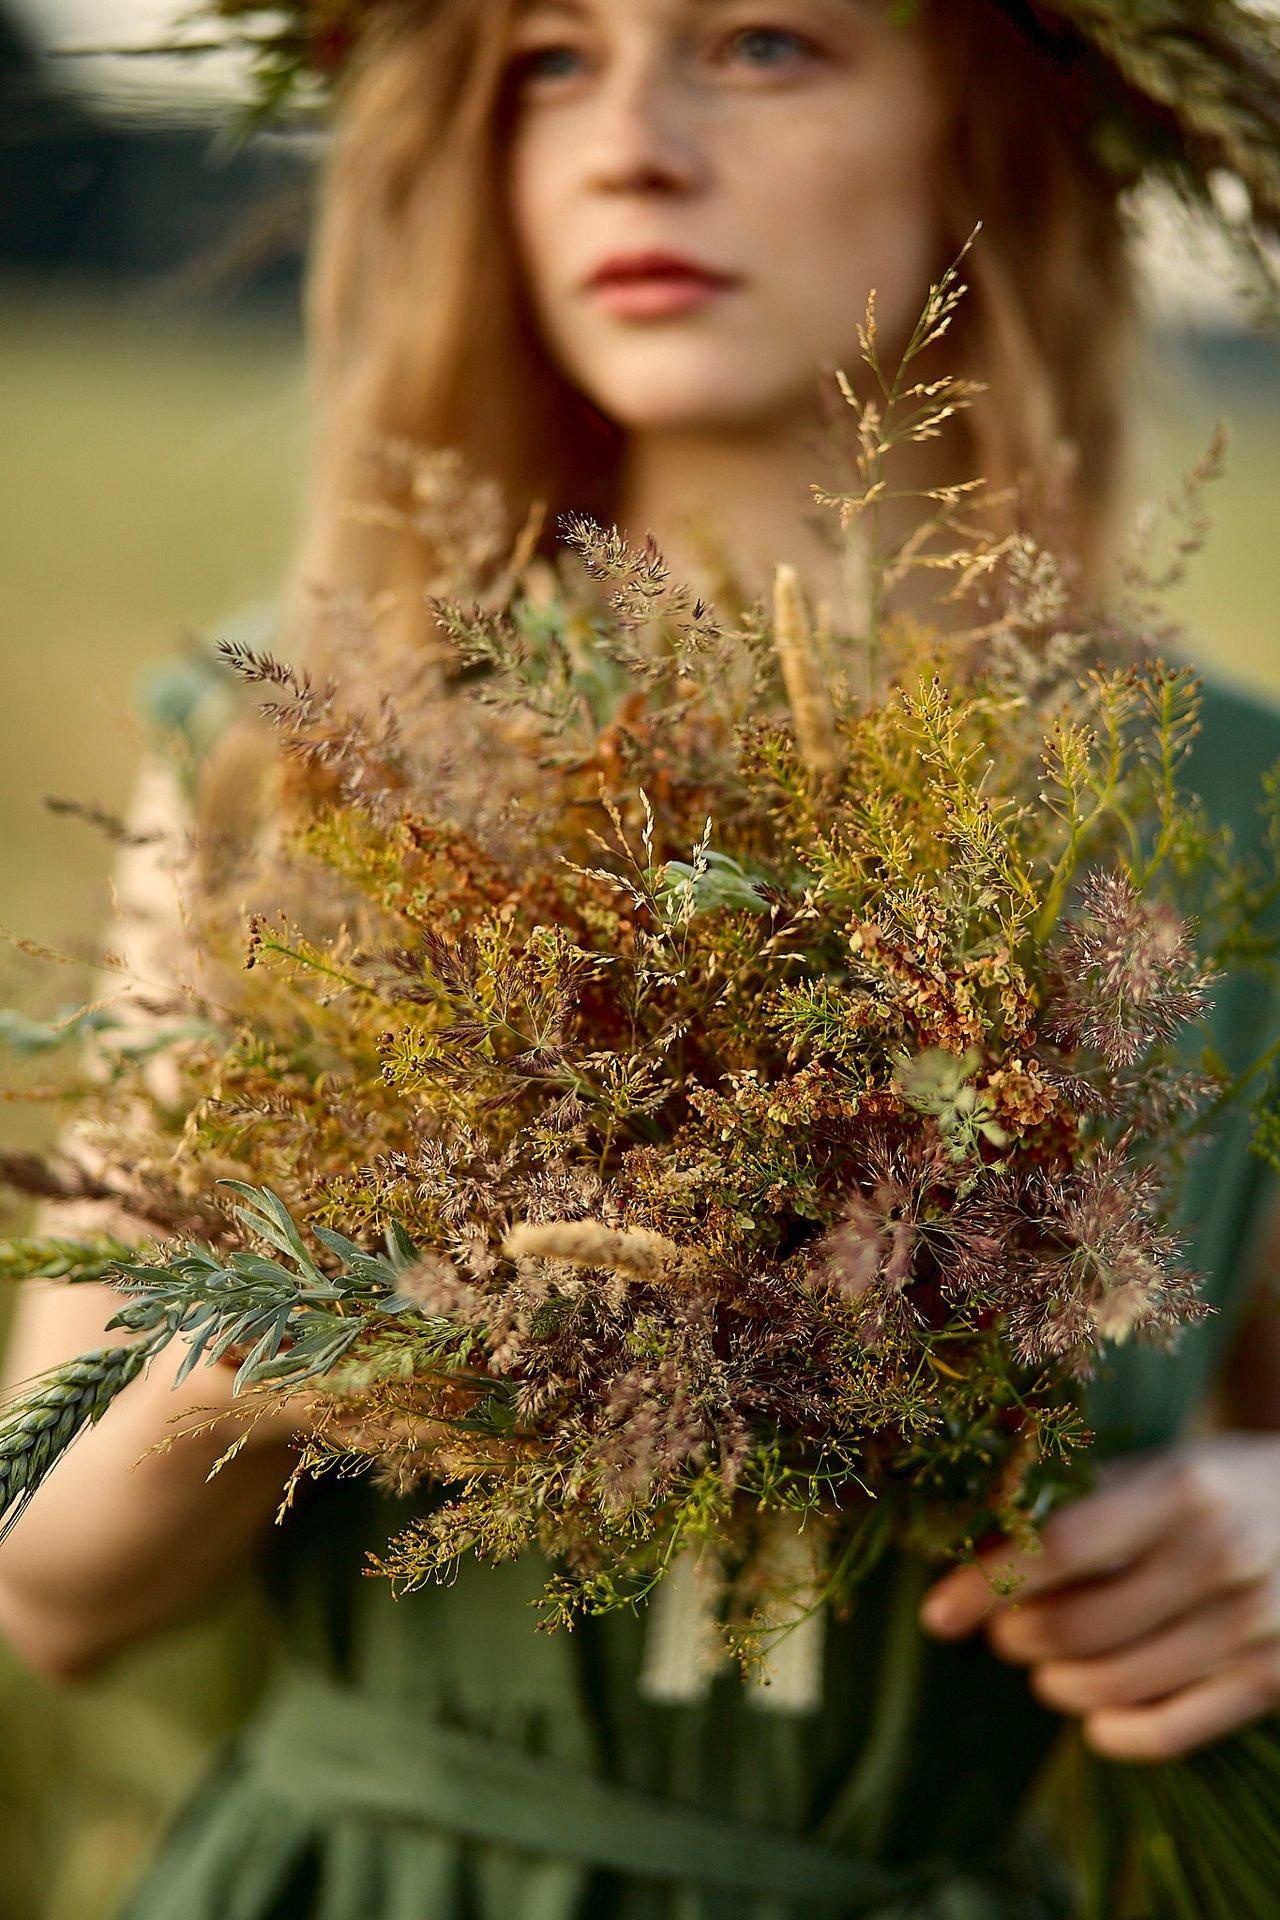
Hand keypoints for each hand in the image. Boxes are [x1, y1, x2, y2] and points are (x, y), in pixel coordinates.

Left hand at [919, 1435, 1279, 1760]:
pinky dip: (1115, 1732)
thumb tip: (972, 1541)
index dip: (985, 1585)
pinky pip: (1173, 1731)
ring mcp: (1252, 1625)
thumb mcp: (1154, 1467)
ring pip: (1114, 1685)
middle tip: (1003, 1631)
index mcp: (1180, 1490)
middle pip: (1076, 1627)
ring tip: (1042, 1665)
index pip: (1057, 1547)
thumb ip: (1073, 1501)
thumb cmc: (1216, 1485)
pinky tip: (1092, 1716)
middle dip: (1016, 1638)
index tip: (937, 1615)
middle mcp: (1220, 1557)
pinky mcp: (1275, 1679)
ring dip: (1054, 1683)